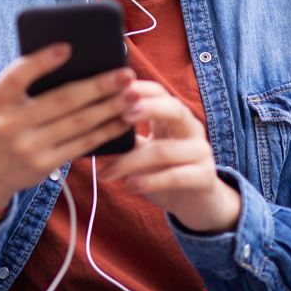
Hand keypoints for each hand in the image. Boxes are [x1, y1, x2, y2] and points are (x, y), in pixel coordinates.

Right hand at [0, 44, 135, 207]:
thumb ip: (23, 82)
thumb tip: (72, 59)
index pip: (18, 75)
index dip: (42, 61)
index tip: (67, 47)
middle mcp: (10, 123)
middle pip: (62, 100)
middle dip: (99, 86)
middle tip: (126, 74)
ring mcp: (28, 146)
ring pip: (78, 123)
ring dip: (110, 108)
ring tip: (133, 95)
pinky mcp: (43, 165)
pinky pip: (81, 145)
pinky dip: (105, 131)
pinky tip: (122, 120)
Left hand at [97, 80, 240, 233]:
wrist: (195, 202)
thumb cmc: (162, 170)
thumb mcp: (143, 150)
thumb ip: (124, 138)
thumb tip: (84, 131)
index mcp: (173, 116)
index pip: (158, 92)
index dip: (138, 89)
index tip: (113, 89)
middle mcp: (190, 128)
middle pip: (173, 109)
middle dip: (147, 108)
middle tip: (120, 115)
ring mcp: (201, 152)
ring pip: (165, 151)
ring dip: (130, 162)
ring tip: (104, 173)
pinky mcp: (205, 177)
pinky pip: (177, 176)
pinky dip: (150, 181)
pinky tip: (130, 186)